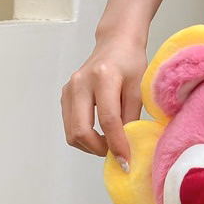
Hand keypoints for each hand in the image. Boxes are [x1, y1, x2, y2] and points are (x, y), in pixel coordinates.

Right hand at [60, 34, 147, 169]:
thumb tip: (127, 145)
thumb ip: (132, 115)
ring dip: (90, 145)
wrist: (115, 42)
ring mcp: (69, 89)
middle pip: (81, 130)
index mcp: (103, 77)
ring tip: (110, 144)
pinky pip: (70, 125)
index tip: (126, 162)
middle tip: (117, 154)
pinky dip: (84, 136)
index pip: (108, 119)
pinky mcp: (65, 95)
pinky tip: (101, 134)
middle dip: (99, 149)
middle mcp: (80, 83)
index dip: (117, 144)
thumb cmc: (131, 62)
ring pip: (72, 132)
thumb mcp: (138, 86)